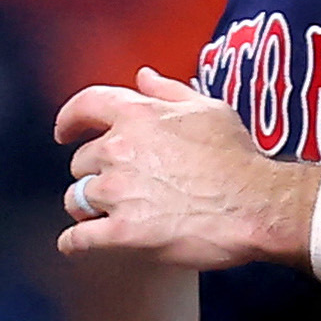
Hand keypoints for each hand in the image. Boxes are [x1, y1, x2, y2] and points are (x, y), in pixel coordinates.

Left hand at [55, 68, 315, 273]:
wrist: (256, 205)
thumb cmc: (238, 159)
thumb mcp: (208, 110)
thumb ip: (169, 91)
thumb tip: (144, 77)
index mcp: (137, 116)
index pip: (85, 106)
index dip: (70, 119)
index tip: (65, 131)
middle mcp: (120, 150)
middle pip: (81, 161)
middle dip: (93, 172)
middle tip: (111, 183)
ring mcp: (118, 193)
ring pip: (77, 198)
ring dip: (85, 205)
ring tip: (100, 213)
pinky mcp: (124, 232)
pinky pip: (80, 238)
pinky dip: (74, 242)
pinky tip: (75, 244)